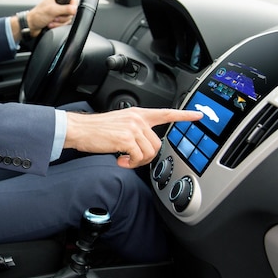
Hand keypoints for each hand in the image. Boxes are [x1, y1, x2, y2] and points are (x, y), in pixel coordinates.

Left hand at [11, 0, 76, 40]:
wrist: (31, 26)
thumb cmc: (37, 16)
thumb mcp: (52, 11)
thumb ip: (65, 9)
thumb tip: (75, 9)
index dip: (71, 7)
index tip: (67, 12)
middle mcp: (58, 2)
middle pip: (71, 11)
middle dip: (62, 17)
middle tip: (55, 17)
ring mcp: (58, 11)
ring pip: (67, 18)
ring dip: (59, 22)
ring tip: (51, 21)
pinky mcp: (57, 18)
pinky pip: (64, 23)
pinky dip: (57, 25)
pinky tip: (51, 24)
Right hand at [64, 108, 203, 168]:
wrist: (80, 129)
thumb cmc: (95, 129)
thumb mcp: (119, 123)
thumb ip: (134, 129)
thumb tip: (141, 145)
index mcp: (137, 114)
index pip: (166, 113)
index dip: (184, 115)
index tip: (198, 115)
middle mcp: (138, 119)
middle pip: (157, 144)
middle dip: (146, 157)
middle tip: (131, 159)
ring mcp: (133, 128)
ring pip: (149, 153)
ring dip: (137, 162)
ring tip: (123, 159)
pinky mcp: (127, 139)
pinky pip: (138, 158)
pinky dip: (130, 164)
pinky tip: (119, 160)